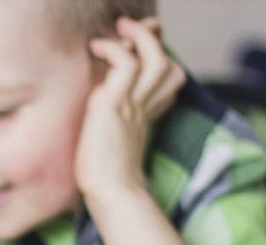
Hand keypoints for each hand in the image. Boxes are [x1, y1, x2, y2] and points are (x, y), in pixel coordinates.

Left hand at [75, 17, 185, 204]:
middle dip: (153, 42)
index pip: (167, 80)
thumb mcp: (112, 144)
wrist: (110, 194)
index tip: (140, 51)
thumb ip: (114, 125)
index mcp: (145, 116)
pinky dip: (114, 49)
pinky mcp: (115, 105)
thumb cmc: (105, 179)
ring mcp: (132, 105)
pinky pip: (125, 64)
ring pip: (154, 59)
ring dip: (138, 37)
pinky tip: (97, 48)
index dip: (159, 60)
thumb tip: (102, 110)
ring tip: (119, 29)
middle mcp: (143, 107)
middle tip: (131, 30)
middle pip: (168, 65)